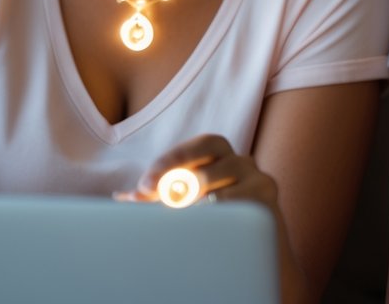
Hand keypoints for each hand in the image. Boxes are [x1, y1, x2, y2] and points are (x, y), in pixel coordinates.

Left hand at [115, 133, 278, 213]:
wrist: (255, 244)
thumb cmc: (217, 218)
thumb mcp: (188, 204)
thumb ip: (160, 198)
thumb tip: (122, 198)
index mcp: (220, 156)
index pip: (196, 145)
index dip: (169, 160)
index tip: (144, 185)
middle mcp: (240, 160)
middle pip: (212, 144)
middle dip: (178, 165)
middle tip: (151, 191)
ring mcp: (256, 176)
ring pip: (220, 177)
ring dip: (191, 194)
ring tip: (174, 212)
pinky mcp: (266, 196)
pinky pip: (236, 201)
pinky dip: (214, 211)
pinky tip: (201, 223)